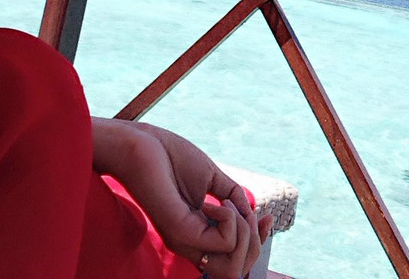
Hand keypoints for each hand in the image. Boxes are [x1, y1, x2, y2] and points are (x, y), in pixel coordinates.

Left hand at [91, 117, 272, 277]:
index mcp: (197, 233)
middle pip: (236, 272)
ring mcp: (185, 240)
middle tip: (247, 211)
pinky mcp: (181, 231)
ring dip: (244, 232)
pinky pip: (223, 242)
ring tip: (228, 203)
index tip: (267, 217)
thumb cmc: (171, 156)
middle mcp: (191, 243)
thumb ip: (233, 196)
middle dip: (254, 242)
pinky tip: (214, 200)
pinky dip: (230, 218)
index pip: (234, 261)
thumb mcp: (212, 177)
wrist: (141, 143)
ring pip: (233, 267)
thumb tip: (253, 214)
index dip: (258, 242)